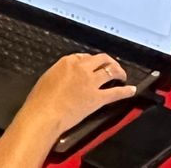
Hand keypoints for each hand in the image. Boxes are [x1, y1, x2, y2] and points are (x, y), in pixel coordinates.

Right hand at [16, 53, 137, 138]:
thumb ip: (60, 74)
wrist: (43, 115)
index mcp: (67, 62)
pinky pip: (115, 92)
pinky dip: (125, 91)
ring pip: (111, 71)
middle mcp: (81, 68)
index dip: (91, 61)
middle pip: (101, 59)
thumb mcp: (47, 78)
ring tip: (122, 75)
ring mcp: (91, 82)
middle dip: (109, 62)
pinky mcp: (97, 98)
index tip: (93, 65)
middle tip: (112, 66)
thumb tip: (65, 76)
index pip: (84, 56)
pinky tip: (131, 90)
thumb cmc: (39, 101)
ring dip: (119, 72)